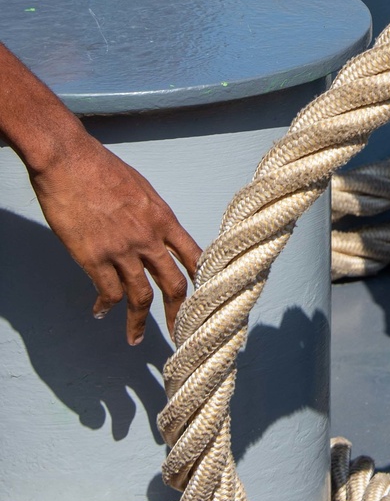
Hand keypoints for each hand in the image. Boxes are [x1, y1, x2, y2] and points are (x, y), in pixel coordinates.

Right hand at [30, 129, 200, 344]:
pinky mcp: (93, 258)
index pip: (195, 256)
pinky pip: (107, 292)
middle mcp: (148, 237)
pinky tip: (100, 312)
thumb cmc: (102, 168)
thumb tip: (155, 233)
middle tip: (179, 333)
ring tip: (135, 339)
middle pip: (174, 284)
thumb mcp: (140, 188)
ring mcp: (121, 250)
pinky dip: (105, 307)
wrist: (69, 161)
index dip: (205, 281)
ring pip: (139, 297)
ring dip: (138, 322)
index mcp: (163, 218)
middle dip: (178, 314)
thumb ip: (151, 215)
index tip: (209, 299)